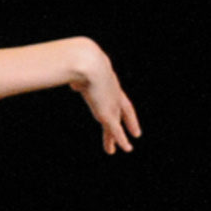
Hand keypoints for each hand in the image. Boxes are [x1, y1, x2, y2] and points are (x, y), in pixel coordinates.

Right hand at [61, 38, 141, 154]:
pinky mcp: (108, 114)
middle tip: (136, 132)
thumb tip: (74, 84)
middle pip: (123, 111)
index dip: (116, 100)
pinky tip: (126, 148)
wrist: (87, 63)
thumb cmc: (79, 61)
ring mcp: (112, 103)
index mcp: (107, 80)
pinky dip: (121, 140)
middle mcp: (113, 93)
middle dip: (129, 121)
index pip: (114, 92)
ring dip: (118, 137)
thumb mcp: (78, 69)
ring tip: (125, 149)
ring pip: (116, 124)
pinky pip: (116, 131)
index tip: (118, 104)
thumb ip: (76, 78)